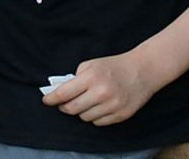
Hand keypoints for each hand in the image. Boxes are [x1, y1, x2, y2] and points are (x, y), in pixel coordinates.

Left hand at [42, 52, 158, 125]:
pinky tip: (98, 107)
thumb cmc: (113, 66)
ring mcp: (112, 106)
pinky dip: (94, 117)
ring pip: (85, 118)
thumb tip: (59, 91)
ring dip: (81, 112)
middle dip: (64, 107)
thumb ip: (75, 78)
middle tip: (63, 103)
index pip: (64, 94)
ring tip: (86, 102)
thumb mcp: (91, 64)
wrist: (142, 70)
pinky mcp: (121, 115)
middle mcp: (101, 93)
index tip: (46, 101)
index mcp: (91, 78)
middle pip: (72, 109)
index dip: (51, 99)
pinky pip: (99, 123)